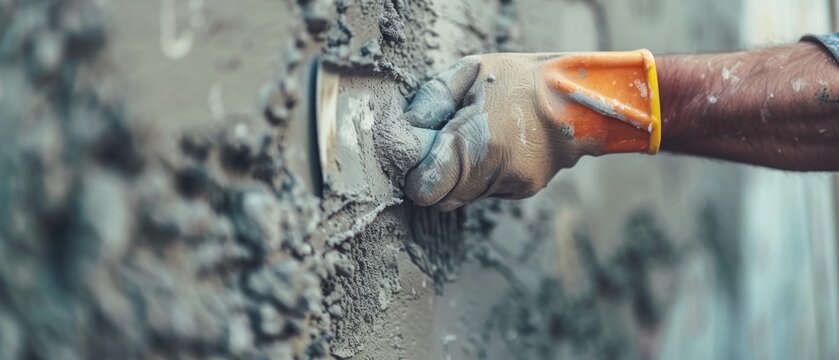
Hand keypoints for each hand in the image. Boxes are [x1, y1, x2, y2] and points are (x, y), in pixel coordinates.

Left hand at [402, 54, 591, 211]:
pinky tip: (499, 146)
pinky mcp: (524, 190)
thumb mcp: (468, 74)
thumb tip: (405, 130)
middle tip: (445, 146)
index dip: (416, 174)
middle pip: (441, 199)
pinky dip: (484, 176)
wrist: (577, 96)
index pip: (424, 188)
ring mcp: (510, 184)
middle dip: (436, 178)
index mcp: (472, 140)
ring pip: (463, 197)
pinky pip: (487, 192)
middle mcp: (491, 171)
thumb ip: (431, 102)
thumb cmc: (516, 79)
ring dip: (460, 176)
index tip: (421, 156)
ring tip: (477, 139)